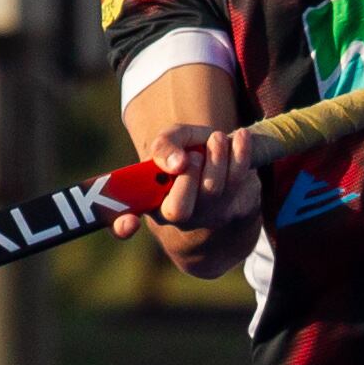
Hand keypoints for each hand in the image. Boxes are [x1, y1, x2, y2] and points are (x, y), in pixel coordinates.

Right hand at [104, 121, 266, 279]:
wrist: (230, 170)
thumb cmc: (191, 156)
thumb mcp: (174, 142)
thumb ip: (165, 144)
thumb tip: (176, 162)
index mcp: (149, 199)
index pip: (122, 224)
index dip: (121, 226)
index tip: (129, 223)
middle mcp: (175, 215)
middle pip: (178, 209)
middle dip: (187, 177)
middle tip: (194, 156)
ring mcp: (208, 217)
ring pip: (212, 191)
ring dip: (216, 156)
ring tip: (217, 138)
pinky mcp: (237, 210)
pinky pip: (240, 183)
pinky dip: (241, 153)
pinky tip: (241, 138)